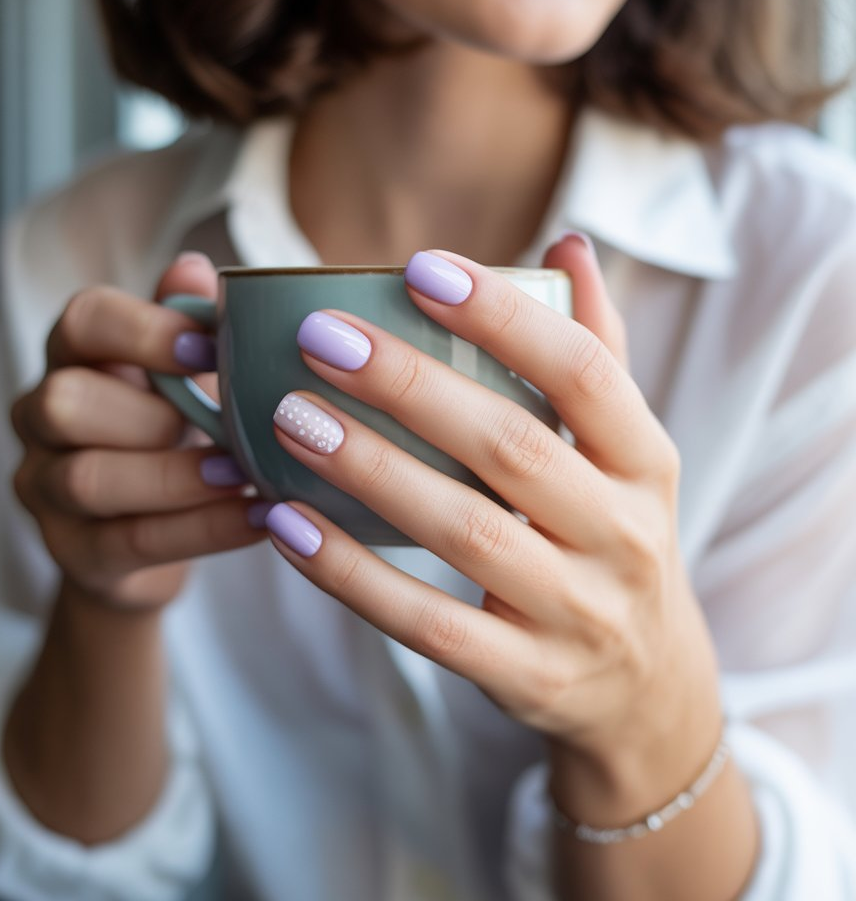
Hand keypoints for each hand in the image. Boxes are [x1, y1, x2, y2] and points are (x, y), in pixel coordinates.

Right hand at [11, 253, 269, 612]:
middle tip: (227, 426)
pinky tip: (261, 516)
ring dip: (179, 477)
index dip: (144, 330)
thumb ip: (190, 323)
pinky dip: (203, 529)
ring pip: (89, 479)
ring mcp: (47, 488)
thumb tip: (200, 270)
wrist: (158, 532)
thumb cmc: (177, 428)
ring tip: (249, 474)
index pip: (83, 322)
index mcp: (77, 356)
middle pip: (63, 402)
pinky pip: (131, 541)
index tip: (211, 346)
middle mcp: (43, 417)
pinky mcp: (74, 552)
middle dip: (151, 415)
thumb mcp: (186, 374)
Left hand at [264, 236, 722, 819]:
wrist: (646, 689)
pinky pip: (429, 625)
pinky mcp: (526, 676)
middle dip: (412, 386)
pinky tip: (287, 522)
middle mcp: (623, 534)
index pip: (584, 373)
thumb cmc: (613, 535)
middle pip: (512, 447)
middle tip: (321, 336)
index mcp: (647, 461)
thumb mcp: (627, 452)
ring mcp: (577, 613)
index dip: (505, 318)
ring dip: (372, 470)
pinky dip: (353, 575)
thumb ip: (596, 348)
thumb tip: (567, 246)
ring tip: (290, 415)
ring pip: (467, 534)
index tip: (421, 268)